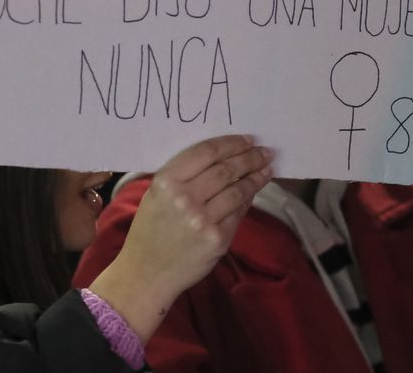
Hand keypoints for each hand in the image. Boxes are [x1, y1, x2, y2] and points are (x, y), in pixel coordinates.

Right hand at [89, 135, 272, 343]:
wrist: (146, 273)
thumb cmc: (150, 230)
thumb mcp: (156, 195)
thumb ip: (183, 175)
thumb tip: (222, 156)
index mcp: (167, 181)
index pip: (207, 152)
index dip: (231, 143)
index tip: (247, 139)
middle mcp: (185, 198)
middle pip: (226, 169)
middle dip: (250, 158)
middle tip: (264, 152)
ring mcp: (203, 220)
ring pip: (238, 190)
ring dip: (256, 178)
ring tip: (266, 170)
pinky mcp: (218, 239)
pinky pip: (239, 212)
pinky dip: (248, 199)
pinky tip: (253, 191)